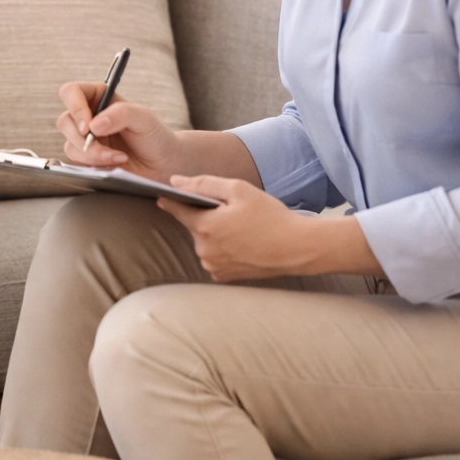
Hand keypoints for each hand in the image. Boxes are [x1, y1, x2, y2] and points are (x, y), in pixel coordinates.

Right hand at [57, 80, 182, 180]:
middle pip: (64, 121)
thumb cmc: (155, 136)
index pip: (71, 92)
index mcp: (98, 97)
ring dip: (93, 154)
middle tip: (104, 147)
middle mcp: (88, 116)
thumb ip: (120, 114)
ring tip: (118, 157)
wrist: (162, 164)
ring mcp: (85, 138)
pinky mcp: (86, 158)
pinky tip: (114, 164)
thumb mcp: (143, 118)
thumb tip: (94, 125)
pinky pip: (76, 162)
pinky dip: (95, 165)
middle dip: (83, 138)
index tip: (89, 126)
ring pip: (69, 144)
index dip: (75, 108)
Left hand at [156, 175, 380, 281]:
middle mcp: (205, 250)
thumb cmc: (270, 216)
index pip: (177, 210)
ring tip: (241, 229)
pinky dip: (222, 249)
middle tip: (231, 212)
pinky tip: (242, 244)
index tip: (161, 195)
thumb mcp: (238, 190)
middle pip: (194, 226)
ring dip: (214, 234)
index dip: (170, 200)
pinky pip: (215, 257)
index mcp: (205, 227)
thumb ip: (203, 184)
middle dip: (205, 217)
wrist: (298, 248)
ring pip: (205, 242)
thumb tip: (175, 182)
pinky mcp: (224, 277)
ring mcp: (214, 266)